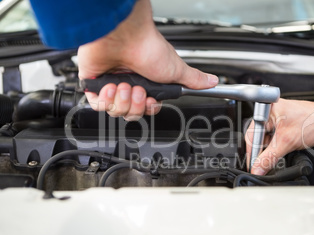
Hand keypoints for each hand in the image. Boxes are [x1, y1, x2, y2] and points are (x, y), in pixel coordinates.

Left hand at [78, 0, 217, 120]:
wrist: (124, 35)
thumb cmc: (147, 47)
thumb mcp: (176, 69)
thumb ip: (193, 79)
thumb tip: (212, 82)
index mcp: (146, 82)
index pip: (146, 108)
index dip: (148, 109)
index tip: (150, 101)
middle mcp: (129, 83)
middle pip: (131, 113)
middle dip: (135, 105)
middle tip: (138, 89)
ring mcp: (111, 83)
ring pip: (115, 110)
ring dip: (121, 99)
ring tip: (124, 84)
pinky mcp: (94, 83)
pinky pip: (97, 104)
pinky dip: (104, 99)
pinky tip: (110, 86)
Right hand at [245, 92, 313, 174]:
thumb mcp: (287, 143)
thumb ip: (269, 158)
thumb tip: (257, 169)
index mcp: (266, 109)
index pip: (251, 135)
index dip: (253, 153)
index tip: (254, 166)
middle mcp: (269, 112)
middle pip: (257, 138)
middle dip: (263, 152)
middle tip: (266, 164)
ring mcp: (276, 118)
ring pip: (266, 140)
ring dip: (271, 150)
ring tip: (283, 152)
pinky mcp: (282, 124)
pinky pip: (273, 139)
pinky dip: (277, 147)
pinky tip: (284, 150)